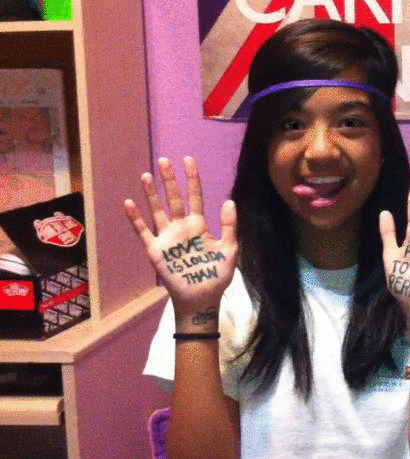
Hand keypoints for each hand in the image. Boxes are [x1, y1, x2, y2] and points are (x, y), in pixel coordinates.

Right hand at [123, 157, 237, 313]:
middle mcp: (181, 228)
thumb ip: (229, 226)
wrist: (202, 298)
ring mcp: (167, 238)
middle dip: (170, 180)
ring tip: (146, 175)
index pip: (195, 197)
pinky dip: (136, 218)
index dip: (192, 179)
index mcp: (200, 226)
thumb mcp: (230, 250)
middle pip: (174, 199)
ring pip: (157, 210)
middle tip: (164, 161)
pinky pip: (144, 231)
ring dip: (151, 194)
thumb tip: (229, 201)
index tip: (188, 160)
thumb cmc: (217, 276)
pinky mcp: (156, 250)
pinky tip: (129, 203)